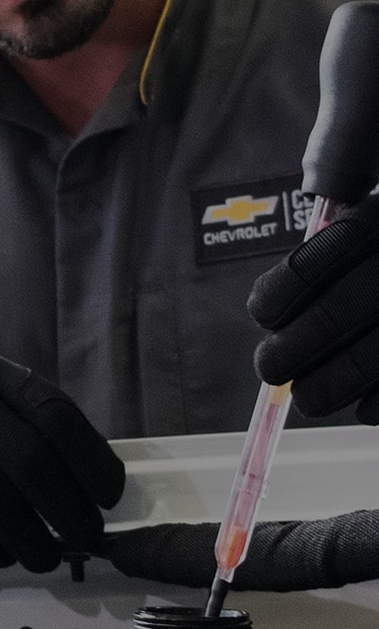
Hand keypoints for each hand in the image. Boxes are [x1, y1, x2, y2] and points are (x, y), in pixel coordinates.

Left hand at [249, 192, 378, 423]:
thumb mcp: (369, 226)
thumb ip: (328, 252)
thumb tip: (270, 314)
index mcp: (373, 223)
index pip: (311, 264)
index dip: (277, 295)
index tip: (262, 315)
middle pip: (334, 318)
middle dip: (288, 352)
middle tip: (269, 368)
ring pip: (367, 362)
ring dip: (326, 388)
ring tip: (308, 398)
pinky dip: (372, 404)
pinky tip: (361, 402)